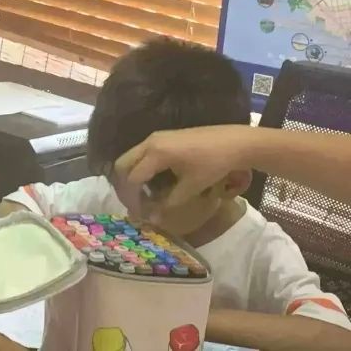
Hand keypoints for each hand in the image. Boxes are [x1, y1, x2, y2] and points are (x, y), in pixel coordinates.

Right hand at [114, 125, 255, 210]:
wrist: (234, 142)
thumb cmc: (214, 164)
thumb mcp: (192, 186)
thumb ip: (169, 202)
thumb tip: (153, 219)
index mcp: (155, 153)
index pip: (132, 178)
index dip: (131, 199)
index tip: (138, 214)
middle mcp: (150, 142)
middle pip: (123, 164)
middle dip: (124, 186)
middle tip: (134, 204)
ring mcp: (156, 137)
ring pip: (131, 157)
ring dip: (132, 177)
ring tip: (142, 195)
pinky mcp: (163, 137)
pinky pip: (141, 153)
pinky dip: (140, 168)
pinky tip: (152, 182)